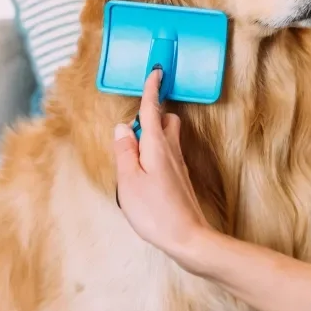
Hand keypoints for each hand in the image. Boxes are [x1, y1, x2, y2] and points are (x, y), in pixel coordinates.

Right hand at [113, 69, 212, 272]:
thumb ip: (125, 152)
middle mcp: (172, 151)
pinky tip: (145, 169)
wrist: (188, 238)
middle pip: (164, 120)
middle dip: (151, 114)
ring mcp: (179, 165)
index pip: (152, 110)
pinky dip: (156, 151)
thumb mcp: (129, 180)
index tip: (155, 72)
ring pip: (168, 137)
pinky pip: (169, 153)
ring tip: (134, 149)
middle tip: (132, 125)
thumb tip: (123, 128)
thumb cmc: (155, 212)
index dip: (152, 90)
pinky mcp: (180, 179)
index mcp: (157, 146)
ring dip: (153, 133)